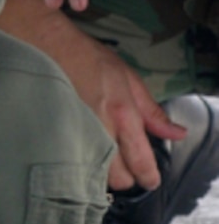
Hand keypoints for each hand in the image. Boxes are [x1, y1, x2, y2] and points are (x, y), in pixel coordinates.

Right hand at [0, 0, 184, 188]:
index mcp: (122, 114)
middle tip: (124, 162)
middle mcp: (99, 129)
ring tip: (101, 156)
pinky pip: (72, 165)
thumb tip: (177, 134)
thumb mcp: (128, 78)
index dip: (149, 177)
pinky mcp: (54, 137)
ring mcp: (74, 135)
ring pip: (94, 177)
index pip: (141, 163)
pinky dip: (80, 165)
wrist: (45, 44)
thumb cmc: (87, 57)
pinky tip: (81, 152)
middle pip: (118, 179)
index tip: (150, 179)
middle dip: (126, 176)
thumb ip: (152, 112)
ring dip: (102, 172)